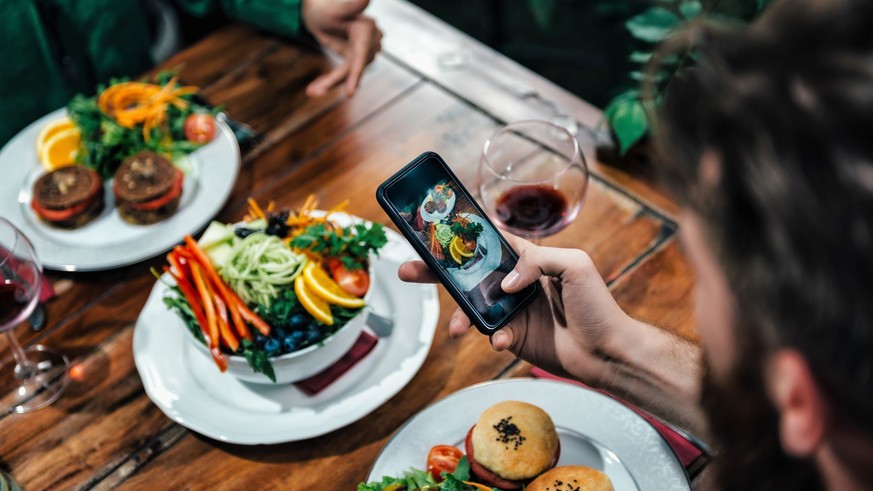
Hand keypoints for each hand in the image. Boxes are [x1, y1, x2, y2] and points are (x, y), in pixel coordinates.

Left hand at [302, 0, 382, 96]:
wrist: (320, 13)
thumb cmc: (325, 9)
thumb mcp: (334, 9)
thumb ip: (350, 6)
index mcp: (367, 28)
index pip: (362, 54)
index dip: (356, 74)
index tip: (350, 93)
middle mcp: (371, 41)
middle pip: (354, 67)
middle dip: (335, 81)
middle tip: (314, 92)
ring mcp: (365, 51)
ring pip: (348, 73)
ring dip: (330, 83)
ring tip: (311, 92)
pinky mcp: (356, 59)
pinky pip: (345, 73)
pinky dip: (331, 81)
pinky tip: (315, 88)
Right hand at [398, 235, 631, 382]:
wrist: (606, 352)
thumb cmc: (598, 305)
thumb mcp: (575, 266)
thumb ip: (538, 260)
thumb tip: (505, 283)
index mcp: (528, 258)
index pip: (489, 240)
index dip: (463, 233)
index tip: (433, 228)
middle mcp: (515, 281)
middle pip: (468, 272)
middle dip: (436, 271)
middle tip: (407, 269)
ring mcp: (511, 309)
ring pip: (472, 306)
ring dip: (459, 315)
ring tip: (456, 328)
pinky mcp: (512, 335)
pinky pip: (490, 334)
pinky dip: (491, 337)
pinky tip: (503, 341)